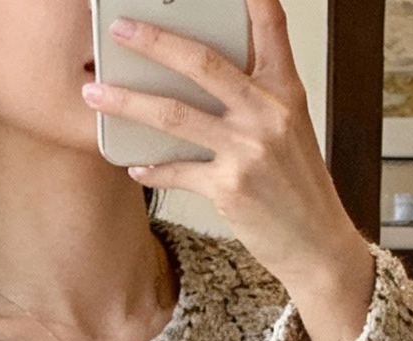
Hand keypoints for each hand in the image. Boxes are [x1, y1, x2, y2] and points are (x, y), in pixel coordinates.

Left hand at [82, 0, 374, 340]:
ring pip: (175, 114)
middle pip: (201, 62)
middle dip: (153, 40)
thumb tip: (204, 68)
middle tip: (118, 28)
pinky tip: (134, 164)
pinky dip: (151, 167)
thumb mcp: (291, 126)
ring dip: (127, 101)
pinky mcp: (230, 188)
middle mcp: (267, 113)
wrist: (317, 244)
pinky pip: (177, 170)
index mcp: (284, 90)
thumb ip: (256, 92)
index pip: (270, 25)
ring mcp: (248, 150)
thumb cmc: (298, 185)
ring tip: (94, 92)